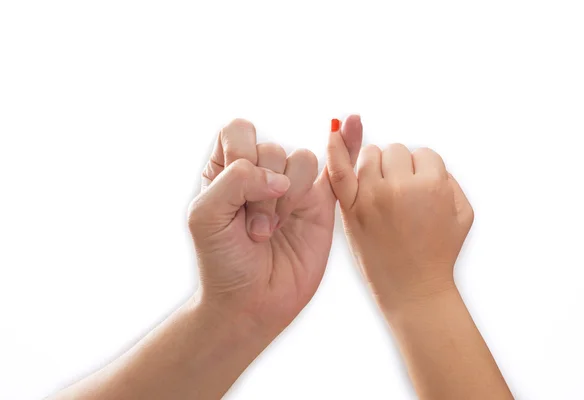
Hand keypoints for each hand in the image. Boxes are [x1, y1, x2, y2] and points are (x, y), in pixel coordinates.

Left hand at [189, 117, 362, 333]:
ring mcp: (292, 189)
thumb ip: (233, 180)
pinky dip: (348, 145)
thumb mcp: (205, 216)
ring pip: (303, 160)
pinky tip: (354, 124)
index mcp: (226, 170)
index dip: (243, 153)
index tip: (237, 191)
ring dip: (288, 198)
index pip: (239, 132)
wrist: (251, 303)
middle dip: (263, 192)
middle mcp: (260, 174)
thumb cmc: (222, 262)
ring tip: (275, 229)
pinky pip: (338, 168)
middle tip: (256, 229)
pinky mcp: (320, 204)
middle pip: (273, 149)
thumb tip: (280, 177)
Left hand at [326, 130, 512, 399]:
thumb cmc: (440, 252)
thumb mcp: (464, 213)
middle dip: (401, 167)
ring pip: (371, 155)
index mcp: (432, 185)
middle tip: (403, 197)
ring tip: (385, 194)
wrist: (413, 289)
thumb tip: (425, 160)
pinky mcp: (352, 209)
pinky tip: (333, 132)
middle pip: (396, 150)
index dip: (426, 172)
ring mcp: (373, 196)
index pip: (425, 154)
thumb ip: (449, 178)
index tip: (424, 196)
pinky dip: (336, 150)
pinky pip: (340, 171)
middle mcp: (401, 187)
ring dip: (378, 167)